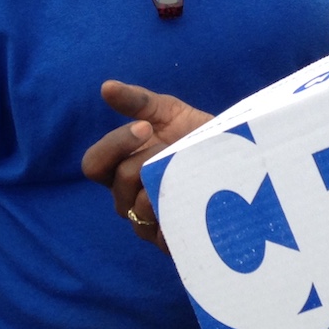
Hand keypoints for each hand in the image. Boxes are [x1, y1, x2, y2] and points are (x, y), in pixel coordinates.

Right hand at [81, 80, 211, 252]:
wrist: (235, 157)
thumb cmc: (193, 134)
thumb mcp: (167, 111)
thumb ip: (137, 101)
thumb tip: (106, 87)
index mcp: (119, 167)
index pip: (94, 164)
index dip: (114, 145)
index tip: (145, 127)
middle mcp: (128, 197)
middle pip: (121, 182)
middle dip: (148, 159)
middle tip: (174, 149)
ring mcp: (148, 222)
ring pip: (142, 208)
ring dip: (166, 183)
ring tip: (190, 171)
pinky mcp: (171, 241)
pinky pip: (167, 233)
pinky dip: (181, 210)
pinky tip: (197, 194)